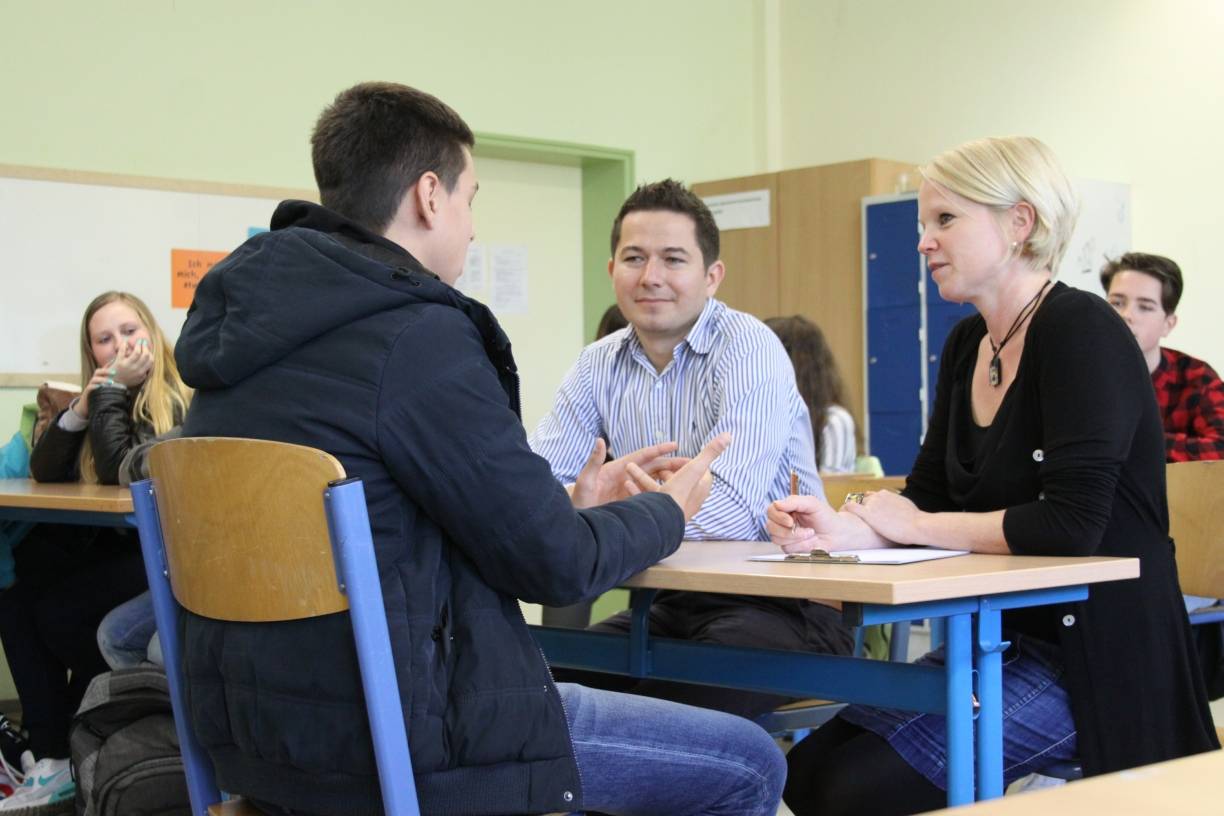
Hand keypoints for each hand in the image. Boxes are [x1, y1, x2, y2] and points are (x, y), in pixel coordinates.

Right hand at [74, 368, 114, 417]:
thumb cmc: (101, 396)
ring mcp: (91, 385)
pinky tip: (100, 387)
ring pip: (94, 379)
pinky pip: (89, 387)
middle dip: (106, 371)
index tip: (119, 364)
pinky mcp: (87, 392)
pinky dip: (94, 386)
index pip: (104, 369)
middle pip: (98, 371)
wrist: (88, 406)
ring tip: (110, 382)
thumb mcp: (108, 389)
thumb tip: (128, 382)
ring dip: (102, 379)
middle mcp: (95, 380)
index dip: (110, 365)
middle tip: (115, 373)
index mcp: (100, 378)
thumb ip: (115, 384)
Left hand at [110, 338, 153, 386]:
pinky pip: (122, 352)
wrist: (113, 385)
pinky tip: (125, 343)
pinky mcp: (119, 363)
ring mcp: (128, 365)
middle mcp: (136, 368)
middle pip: (145, 355)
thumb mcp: (138, 380)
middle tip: (144, 342)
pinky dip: (124, 346)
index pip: (150, 361)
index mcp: (142, 372)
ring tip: (138, 341)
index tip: (147, 349)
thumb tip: (148, 368)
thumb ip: (144, 374)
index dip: (150, 353)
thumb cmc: (125, 382)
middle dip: (145, 347)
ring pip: (137, 352)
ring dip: (138, 345)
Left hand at [570, 439, 688, 508]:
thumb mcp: (586, 480)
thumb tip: (600, 440)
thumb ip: (594, 461)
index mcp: (618, 468)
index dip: (659, 450)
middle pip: (653, 467)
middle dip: (671, 464)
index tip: (675, 445)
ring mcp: (629, 489)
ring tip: (687, 479)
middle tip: (690, 462)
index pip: (643, 456)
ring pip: (653, 481)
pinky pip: (649, 496)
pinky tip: (674, 498)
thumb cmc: (578, 498)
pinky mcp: (630, 502)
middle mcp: (626, 477)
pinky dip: (662, 494)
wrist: (576, 519)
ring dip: (669, 478)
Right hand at [623, 433, 730, 522]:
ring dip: (644, 477)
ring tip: (630, 469)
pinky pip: (647, 498)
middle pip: (677, 479)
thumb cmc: (680, 492)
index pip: (699, 470)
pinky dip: (637, 490)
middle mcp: (689, 498)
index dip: (689, 463)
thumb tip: (729, 435)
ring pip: (658, 488)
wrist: (662, 519)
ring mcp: (672, 506)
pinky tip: (627, 484)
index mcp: (700, 488)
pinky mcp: (658, 512)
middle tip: (656, 464)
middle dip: (664, 470)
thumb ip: (710, 451)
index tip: (680, 458)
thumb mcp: (694, 467)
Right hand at [766, 494, 886, 553]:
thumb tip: (777, 504)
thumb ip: (794, 501)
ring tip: (810, 534)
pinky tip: (809, 541)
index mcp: (787, 509)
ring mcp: (786, 535)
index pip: (771, 510)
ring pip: (776, 538)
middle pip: (770, 526)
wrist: (837, 534)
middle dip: (788, 530)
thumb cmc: (826, 517)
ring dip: (796, 537)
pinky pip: (787, 548)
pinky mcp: (790, 547)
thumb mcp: (812, 504)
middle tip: (805, 529)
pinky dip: (800, 545)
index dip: (778, 516)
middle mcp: (783, 522)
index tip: (791, 520)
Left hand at [842, 490, 921, 545]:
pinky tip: (842, 513)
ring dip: (853, 510)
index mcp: (885, 494)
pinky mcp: (868, 514)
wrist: (917, 525)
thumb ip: (895, 503)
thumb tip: (895, 506)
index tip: (865, 511)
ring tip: (847, 517)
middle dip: (860, 508)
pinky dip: (846, 509)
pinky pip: (851, 507)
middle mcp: (877, 496)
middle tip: (856, 517)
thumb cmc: (915, 519)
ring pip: (856, 503)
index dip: (867, 504)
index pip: (870, 496)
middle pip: (862, 500)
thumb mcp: (905, 505)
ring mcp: (872, 504)